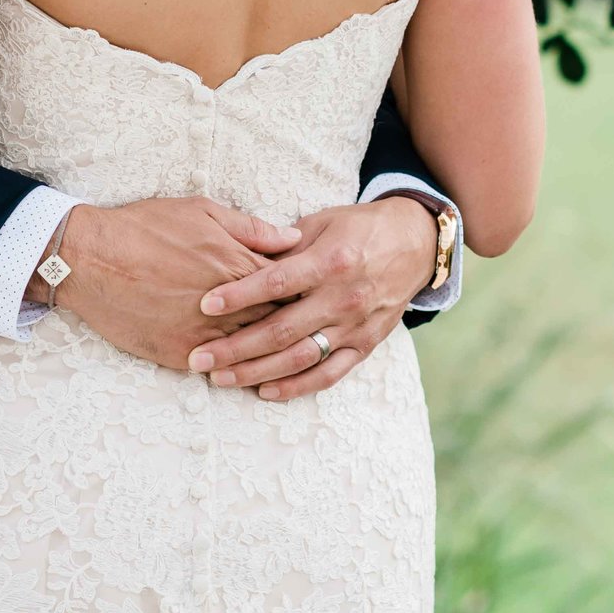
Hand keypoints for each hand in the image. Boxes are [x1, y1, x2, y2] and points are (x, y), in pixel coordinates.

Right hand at [50, 198, 302, 372]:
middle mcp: (226, 303)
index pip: (290, 284)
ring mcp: (202, 332)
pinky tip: (249, 370)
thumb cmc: (145, 227)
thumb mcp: (203, 212)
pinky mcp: (178, 353)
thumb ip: (252, 230)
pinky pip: (220, 368)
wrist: (89, 257)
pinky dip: (237, 369)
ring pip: (253, 350)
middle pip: (279, 321)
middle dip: (295, 323)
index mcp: (237, 264)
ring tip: (288, 354)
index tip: (313, 291)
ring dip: (271, 352)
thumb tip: (294, 239)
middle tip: (310, 326)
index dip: (304, 289)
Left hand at [187, 195, 438, 400]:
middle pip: (280, 330)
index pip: (276, 283)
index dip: (238, 296)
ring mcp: (355, 325)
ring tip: (220, 378)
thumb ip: (284, 244)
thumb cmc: (359, 227)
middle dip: (234, 347)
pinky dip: (297, 386)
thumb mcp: (323, 221)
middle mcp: (343, 297)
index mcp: (330, 260)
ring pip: (299, 358)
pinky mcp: (365, 345)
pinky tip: (266, 391)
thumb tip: (240, 259)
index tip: (204, 305)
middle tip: (198, 358)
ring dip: (256, 373)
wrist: (415, 243)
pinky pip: (328, 374)